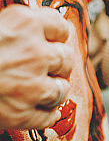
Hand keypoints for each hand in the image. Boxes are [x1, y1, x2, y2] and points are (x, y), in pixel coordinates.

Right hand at [0, 6, 73, 130]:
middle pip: (65, 58)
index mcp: (23, 23)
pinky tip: (38, 110)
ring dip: (53, 90)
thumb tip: (24, 31)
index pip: (59, 24)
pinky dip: (45, 115)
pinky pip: (47, 117)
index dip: (56, 33)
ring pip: (61, 89)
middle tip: (48, 66)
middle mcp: (35, 53)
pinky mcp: (23, 114)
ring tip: (41, 89)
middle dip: (58, 63)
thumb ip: (10, 28)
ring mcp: (32, 85)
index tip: (54, 38)